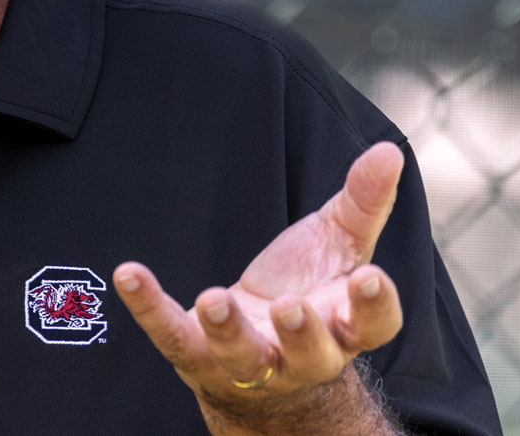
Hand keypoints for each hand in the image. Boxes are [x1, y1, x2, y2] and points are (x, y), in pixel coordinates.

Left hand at [112, 141, 404, 419]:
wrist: (267, 369)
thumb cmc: (311, 295)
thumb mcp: (338, 247)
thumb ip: (363, 202)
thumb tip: (390, 150)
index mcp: (344, 327)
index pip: (372, 325)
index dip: (375, 306)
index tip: (372, 277)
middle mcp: (303, 356)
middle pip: (310, 353)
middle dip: (301, 333)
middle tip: (290, 307)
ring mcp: (248, 362)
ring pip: (242, 356)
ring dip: (227, 331)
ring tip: (213, 300)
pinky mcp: (197, 356)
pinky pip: (171, 334)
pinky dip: (149, 307)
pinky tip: (129, 274)